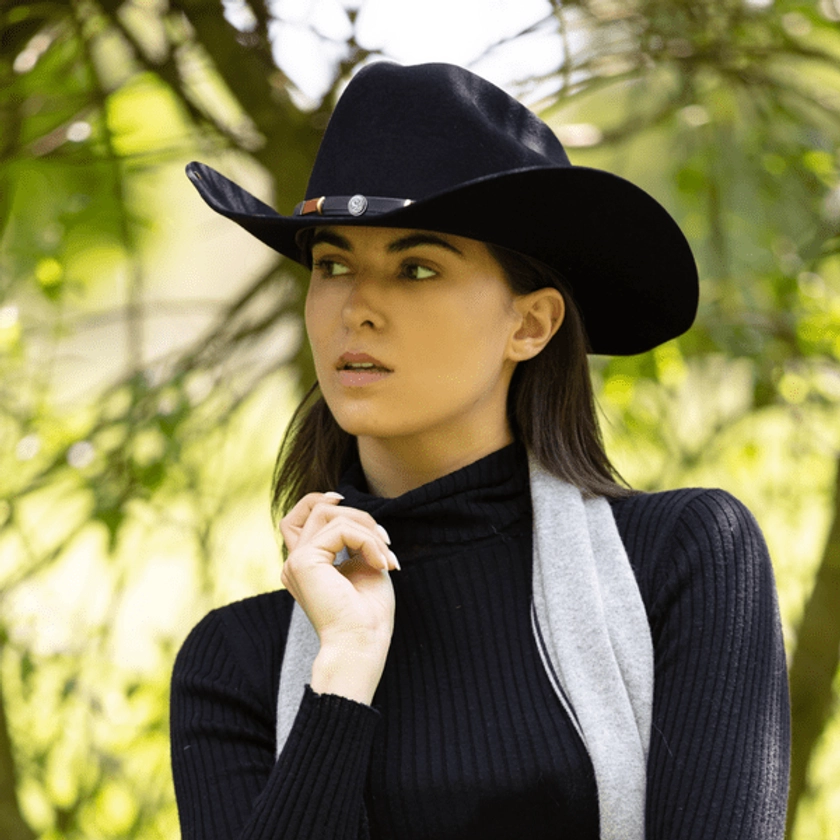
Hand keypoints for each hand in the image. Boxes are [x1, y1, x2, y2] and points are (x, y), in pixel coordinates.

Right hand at [278, 492, 398, 702]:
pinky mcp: (304, 562)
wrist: (362, 644)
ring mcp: (295, 561)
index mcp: (307, 564)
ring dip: (367, 528)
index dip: (323, 500)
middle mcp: (295, 561)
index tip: (355, 507)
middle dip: (357, 514)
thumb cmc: (368, 613)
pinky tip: (381, 564)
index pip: (301, 516)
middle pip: (314, 506)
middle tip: (384, 541)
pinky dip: (367, 540)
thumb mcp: (364, 563)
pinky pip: (340, 529)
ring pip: (327, 512)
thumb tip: (352, 508)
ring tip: (386, 557)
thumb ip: (355, 537)